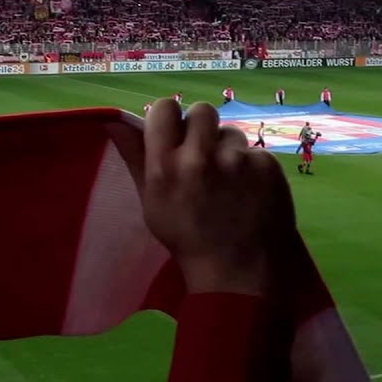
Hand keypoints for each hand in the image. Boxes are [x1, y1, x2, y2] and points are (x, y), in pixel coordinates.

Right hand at [139, 99, 296, 295]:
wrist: (239, 274)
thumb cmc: (188, 240)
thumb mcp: (151, 203)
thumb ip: (136, 159)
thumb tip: (115, 121)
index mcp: (164, 166)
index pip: (164, 108)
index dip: (171, 118)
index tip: (176, 134)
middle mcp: (199, 157)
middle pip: (201, 111)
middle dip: (203, 129)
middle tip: (206, 155)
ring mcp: (236, 160)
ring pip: (231, 132)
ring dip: (229, 151)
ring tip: (231, 183)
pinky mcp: (266, 165)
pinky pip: (255, 152)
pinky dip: (253, 169)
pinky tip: (251, 194)